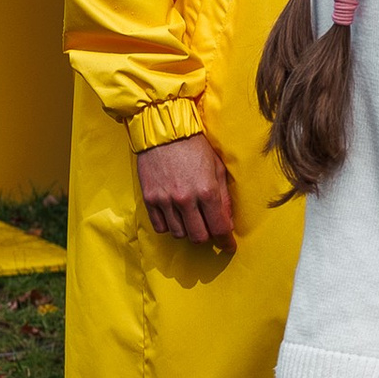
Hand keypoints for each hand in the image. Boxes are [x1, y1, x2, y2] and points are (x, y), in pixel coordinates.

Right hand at [138, 130, 233, 248]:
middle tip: (210, 229)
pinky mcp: (149, 199)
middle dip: (208, 237)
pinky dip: (169, 227)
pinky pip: (160, 227)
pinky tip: (176, 217)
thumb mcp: (217, 168)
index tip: (229, 246)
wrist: (164, 132)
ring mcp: (165, 201)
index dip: (226, 241)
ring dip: (188, 231)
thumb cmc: (195, 146)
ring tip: (192, 219)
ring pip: (179, 234)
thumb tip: (227, 221)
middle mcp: (185, 200)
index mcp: (207, 191)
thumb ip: (223, 197)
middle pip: (198, 237)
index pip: (219, 228)